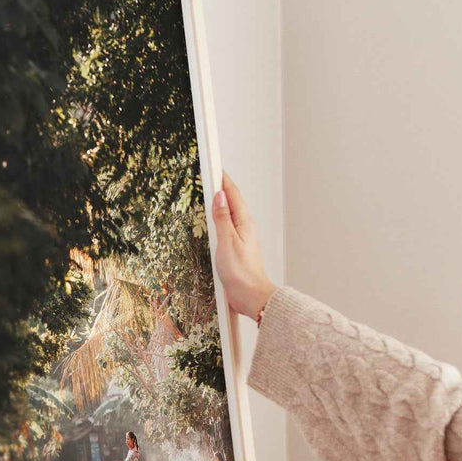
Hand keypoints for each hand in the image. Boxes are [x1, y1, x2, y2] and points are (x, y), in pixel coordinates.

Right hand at [212, 173, 276, 318]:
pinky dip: (219, 218)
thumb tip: (219, 196)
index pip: (232, 194)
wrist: (251, 296)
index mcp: (244, 222)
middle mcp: (244, 227)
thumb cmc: (241, 273)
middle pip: (232, 201)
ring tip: (210, 190)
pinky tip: (213, 220)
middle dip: (221, 186)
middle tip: (210, 172)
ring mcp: (241, 237)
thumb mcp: (227, 242)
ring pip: (229, 213)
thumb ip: (222, 218)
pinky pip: (226, 226)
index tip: (214, 165)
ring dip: (220, 201)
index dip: (223, 179)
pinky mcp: (236, 248)